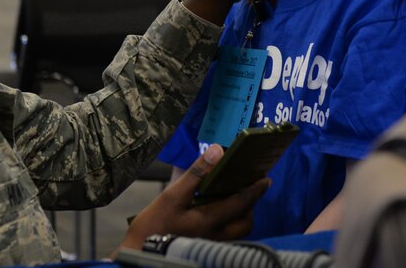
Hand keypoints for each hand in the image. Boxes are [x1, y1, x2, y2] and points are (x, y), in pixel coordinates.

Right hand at [117, 144, 268, 252]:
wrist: (140, 254)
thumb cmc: (154, 225)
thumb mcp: (172, 195)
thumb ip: (196, 173)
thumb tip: (218, 151)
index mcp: (211, 219)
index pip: (242, 202)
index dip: (255, 190)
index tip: (266, 179)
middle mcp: (217, 234)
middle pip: (245, 222)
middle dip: (250, 206)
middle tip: (247, 190)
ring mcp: (210, 243)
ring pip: (237, 231)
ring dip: (240, 216)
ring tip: (232, 200)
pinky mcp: (203, 247)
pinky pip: (226, 236)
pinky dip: (228, 223)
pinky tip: (214, 214)